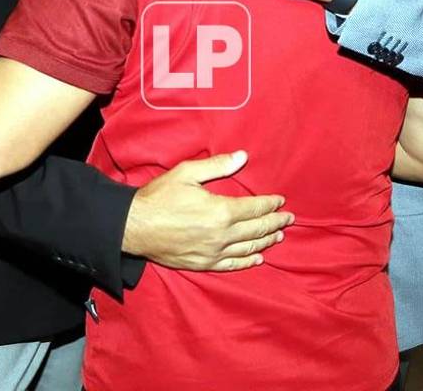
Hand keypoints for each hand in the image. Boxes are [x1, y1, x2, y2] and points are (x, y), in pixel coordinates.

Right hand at [123, 150, 294, 271]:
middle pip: (257, 229)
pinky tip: (258, 258)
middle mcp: (221, 235)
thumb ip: (217, 166)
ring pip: (248, 248)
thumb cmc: (159, 197)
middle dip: (275, 222)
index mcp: (220, 211)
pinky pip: (232, 265)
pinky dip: (248, 261)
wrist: (134, 226)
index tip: (281, 201)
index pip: (255, 208)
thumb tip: (243, 157)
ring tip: (278, 236)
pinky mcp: (203, 264)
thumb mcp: (187, 173)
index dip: (270, 204)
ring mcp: (213, 252)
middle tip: (289, 219)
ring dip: (266, 241)